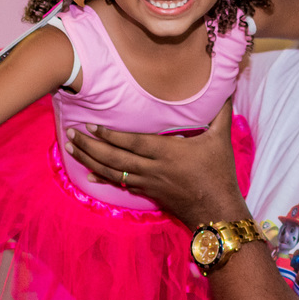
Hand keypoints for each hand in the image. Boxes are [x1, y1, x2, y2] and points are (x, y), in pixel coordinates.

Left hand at [65, 100, 248, 228]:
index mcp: (168, 152)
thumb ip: (221, 113)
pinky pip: (122, 185)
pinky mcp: (149, 193)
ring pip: (113, 172)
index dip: (109, 135)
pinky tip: (89, 174)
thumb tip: (227, 88)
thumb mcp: (222, 140)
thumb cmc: (220, 174)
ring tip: (71, 149)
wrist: (217, 211)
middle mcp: (153, 168)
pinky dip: (104, 179)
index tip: (91, 126)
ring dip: (90, 160)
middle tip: (71, 134)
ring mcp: (149, 182)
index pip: (132, 143)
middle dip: (90, 146)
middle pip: (114, 158)